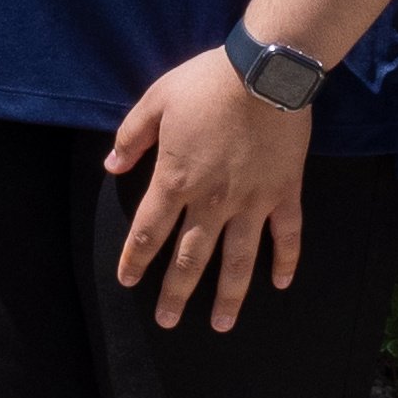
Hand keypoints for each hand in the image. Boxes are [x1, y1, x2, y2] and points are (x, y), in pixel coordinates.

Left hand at [102, 50, 312, 332]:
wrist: (265, 72)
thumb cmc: (206, 83)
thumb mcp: (156, 100)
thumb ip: (131, 136)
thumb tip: (111, 165)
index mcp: (176, 180)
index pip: (148, 232)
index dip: (135, 260)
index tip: (128, 282)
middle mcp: (212, 201)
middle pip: (190, 258)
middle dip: (176, 293)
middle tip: (168, 321)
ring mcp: (252, 201)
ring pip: (238, 260)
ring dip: (229, 296)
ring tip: (221, 324)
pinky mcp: (285, 192)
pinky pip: (286, 235)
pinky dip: (285, 260)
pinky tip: (280, 284)